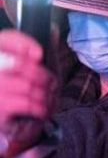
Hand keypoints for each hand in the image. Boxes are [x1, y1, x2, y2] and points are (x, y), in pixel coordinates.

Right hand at [0, 30, 55, 157]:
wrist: (8, 128)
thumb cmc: (18, 93)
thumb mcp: (27, 69)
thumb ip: (33, 50)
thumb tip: (53, 29)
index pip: (4, 39)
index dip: (22, 43)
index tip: (39, 54)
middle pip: (19, 64)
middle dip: (41, 74)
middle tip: (49, 83)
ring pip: (25, 85)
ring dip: (43, 93)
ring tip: (46, 98)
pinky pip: (25, 103)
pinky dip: (39, 106)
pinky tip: (41, 109)